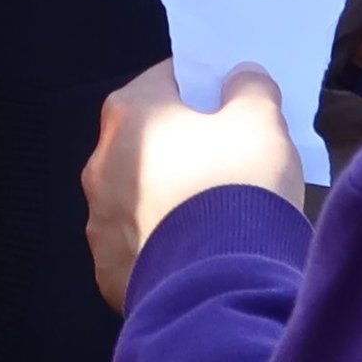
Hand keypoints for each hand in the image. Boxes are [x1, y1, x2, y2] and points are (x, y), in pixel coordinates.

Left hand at [82, 59, 307, 306]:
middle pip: (148, 141)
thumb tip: (241, 79)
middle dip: (181, 146)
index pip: (167, 80)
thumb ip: (250, 89)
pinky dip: (163, 244)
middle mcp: (101, 163)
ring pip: (139, 196)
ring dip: (168, 198)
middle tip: (226, 159)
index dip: (202, 87)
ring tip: (213, 214)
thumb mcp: (261, 122)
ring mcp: (99, 221)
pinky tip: (197, 253)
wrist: (221, 282)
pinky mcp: (110, 270)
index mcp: (131, 114)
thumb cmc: (238, 184)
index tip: (229, 102)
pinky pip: (139, 246)